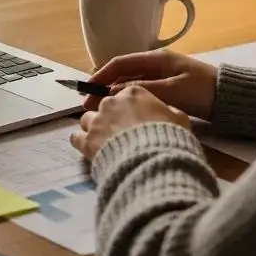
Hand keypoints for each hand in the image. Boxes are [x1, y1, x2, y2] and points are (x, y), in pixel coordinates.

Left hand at [70, 85, 190, 160]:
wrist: (153, 162)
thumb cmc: (169, 137)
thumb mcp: (180, 119)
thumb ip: (168, 111)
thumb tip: (165, 110)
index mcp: (134, 93)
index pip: (127, 94)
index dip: (130, 107)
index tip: (134, 118)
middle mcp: (111, 103)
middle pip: (105, 106)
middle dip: (111, 117)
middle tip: (121, 133)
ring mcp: (96, 121)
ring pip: (88, 119)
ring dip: (94, 128)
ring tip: (104, 142)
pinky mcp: (86, 141)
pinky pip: (76, 137)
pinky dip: (82, 142)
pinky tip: (90, 150)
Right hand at [84, 49, 217, 118]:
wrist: (232, 98)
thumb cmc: (203, 91)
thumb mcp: (171, 90)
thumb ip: (142, 90)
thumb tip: (112, 92)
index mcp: (156, 59)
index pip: (120, 63)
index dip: (100, 75)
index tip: (86, 90)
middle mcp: (156, 65)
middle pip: (123, 74)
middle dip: (104, 88)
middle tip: (89, 107)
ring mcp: (162, 77)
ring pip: (130, 85)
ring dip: (115, 96)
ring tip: (101, 113)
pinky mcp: (168, 90)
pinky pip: (141, 93)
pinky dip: (129, 101)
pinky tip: (122, 113)